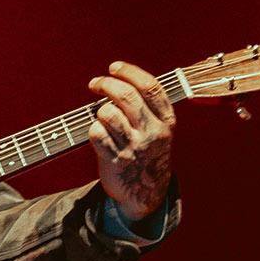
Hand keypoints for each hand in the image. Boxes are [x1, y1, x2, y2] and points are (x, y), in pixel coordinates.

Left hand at [87, 61, 174, 224]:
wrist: (146, 193)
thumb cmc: (149, 154)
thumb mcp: (161, 130)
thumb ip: (149, 107)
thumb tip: (121, 79)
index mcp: (166, 121)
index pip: (150, 87)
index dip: (129, 71)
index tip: (114, 67)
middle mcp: (151, 132)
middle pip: (126, 95)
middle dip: (106, 83)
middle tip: (96, 83)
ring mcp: (133, 147)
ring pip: (108, 113)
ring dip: (99, 109)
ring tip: (101, 115)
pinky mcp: (115, 160)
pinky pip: (96, 134)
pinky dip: (92, 128)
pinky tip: (97, 132)